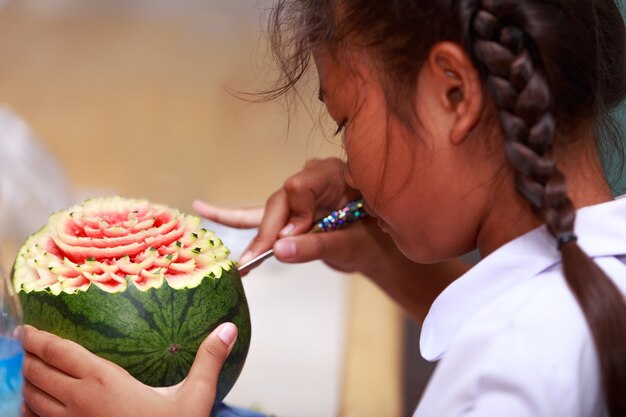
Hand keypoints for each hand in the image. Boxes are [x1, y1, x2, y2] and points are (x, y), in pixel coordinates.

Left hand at [21, 322, 237, 416]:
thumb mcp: (195, 398)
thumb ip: (209, 360)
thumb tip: (228, 328)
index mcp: (103, 382)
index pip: (59, 353)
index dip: (38, 339)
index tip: (26, 328)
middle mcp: (78, 402)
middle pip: (37, 373)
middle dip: (25, 357)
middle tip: (22, 345)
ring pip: (30, 400)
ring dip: (23, 383)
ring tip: (23, 370)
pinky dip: (28, 411)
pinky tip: (33, 408)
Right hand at [194, 157, 388, 274]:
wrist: (379, 243)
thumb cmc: (372, 238)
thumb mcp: (351, 244)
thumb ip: (317, 244)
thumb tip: (279, 250)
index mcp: (333, 174)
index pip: (299, 187)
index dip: (294, 215)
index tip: (298, 236)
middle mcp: (312, 178)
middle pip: (279, 200)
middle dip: (269, 233)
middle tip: (254, 261)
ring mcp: (298, 194)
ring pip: (266, 210)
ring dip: (255, 237)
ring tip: (236, 254)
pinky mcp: (289, 211)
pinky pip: (259, 215)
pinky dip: (235, 218)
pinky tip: (204, 210)